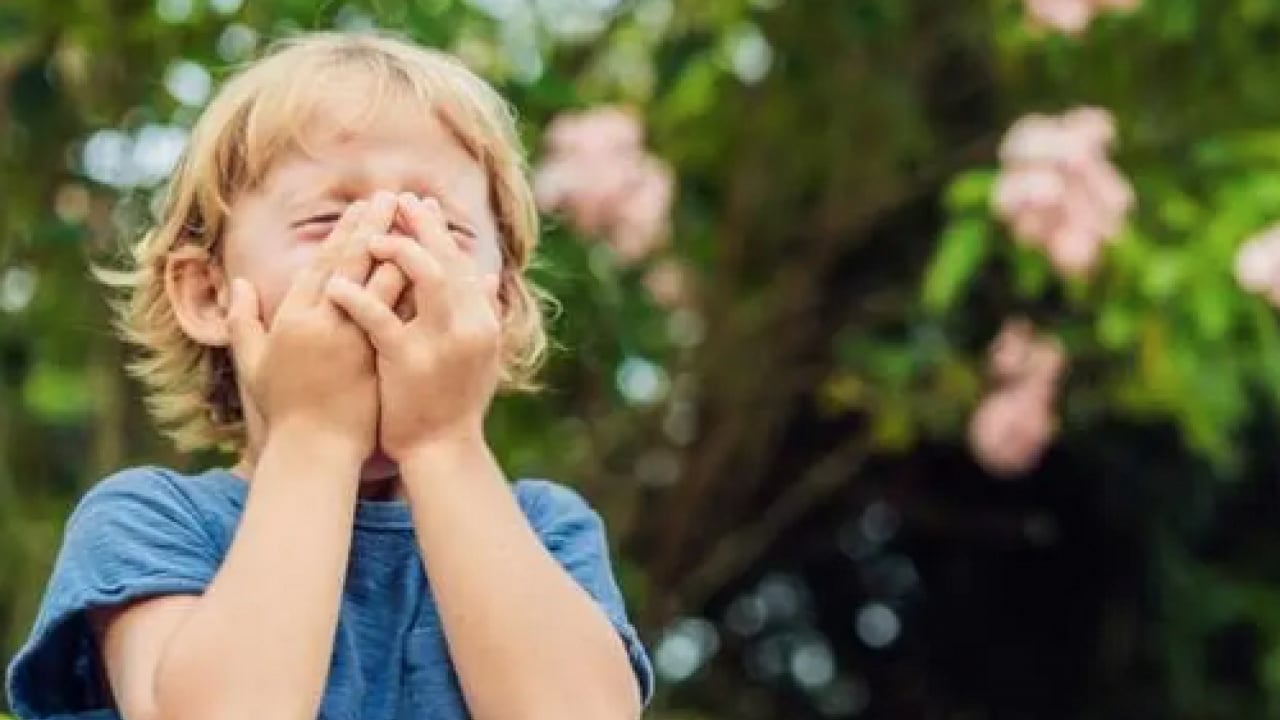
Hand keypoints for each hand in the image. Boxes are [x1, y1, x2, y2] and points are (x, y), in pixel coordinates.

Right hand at [226, 193, 398, 455]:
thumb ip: (244, 321)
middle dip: (372, 227)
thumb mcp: (254, 364)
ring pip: (380, 283)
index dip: (343, 233)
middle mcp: (323, 324)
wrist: (315, 452)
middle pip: (351, 263)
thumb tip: (237, 282)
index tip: (360, 209)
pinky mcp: (379, 358)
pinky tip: (436, 267)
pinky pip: (402, 315)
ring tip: (414, 222)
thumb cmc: (284, 411)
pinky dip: (417, 288)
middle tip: (390, 197)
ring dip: (399, 248)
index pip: (322, 264)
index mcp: (292, 319)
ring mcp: (354, 340)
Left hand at [325, 193, 500, 459]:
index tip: (416, 204)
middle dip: (418, 225)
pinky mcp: (409, 361)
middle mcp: (470, 325)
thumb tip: (488, 275)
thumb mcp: (478, 355)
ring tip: (367, 235)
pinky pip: (379, 320)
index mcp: (483, 320)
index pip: (460, 261)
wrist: (443, 451)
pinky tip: (335, 284)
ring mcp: (442, 342)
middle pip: (445, 259)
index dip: (437, 230)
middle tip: (392, 199)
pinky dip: (357, 298)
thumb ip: (483, 313)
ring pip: (423, 278)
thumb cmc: (455, 404)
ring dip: (394, 250)